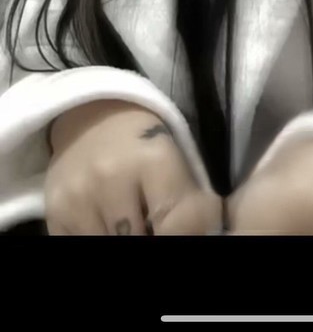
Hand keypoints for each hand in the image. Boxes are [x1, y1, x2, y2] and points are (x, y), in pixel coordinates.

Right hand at [45, 99, 221, 235]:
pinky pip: (81, 245)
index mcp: (152, 158)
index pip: (177, 226)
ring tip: (131, 222)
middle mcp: (110, 177)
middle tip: (152, 222)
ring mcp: (78, 197)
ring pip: (109, 246)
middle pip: (141, 242)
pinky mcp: (55, 212)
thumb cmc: (144, 141)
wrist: (91, 115)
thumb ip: (191, 205)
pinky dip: (98, 238)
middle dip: (151, 236)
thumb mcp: (176, 160)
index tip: (178, 230)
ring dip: (124, 240)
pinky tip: (108, 224)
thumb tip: (208, 236)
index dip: (184, 236)